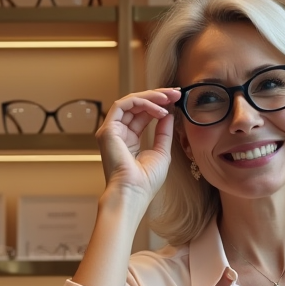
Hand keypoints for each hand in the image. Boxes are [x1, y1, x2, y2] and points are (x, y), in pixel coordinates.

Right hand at [95, 88, 181, 203]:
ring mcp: (111, 130)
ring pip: (130, 102)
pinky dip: (142, 103)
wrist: (133, 193)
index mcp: (130, 140)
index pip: (143, 114)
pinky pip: (123, 105)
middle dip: (158, 96)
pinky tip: (159, 110)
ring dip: (151, 97)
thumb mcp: (161, 151)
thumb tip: (169, 113)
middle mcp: (119, 132)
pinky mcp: (107, 129)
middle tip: (175, 92)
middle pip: (137, 105)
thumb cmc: (146, 180)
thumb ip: (163, 131)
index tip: (177, 99)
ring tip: (170, 98)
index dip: (159, 104)